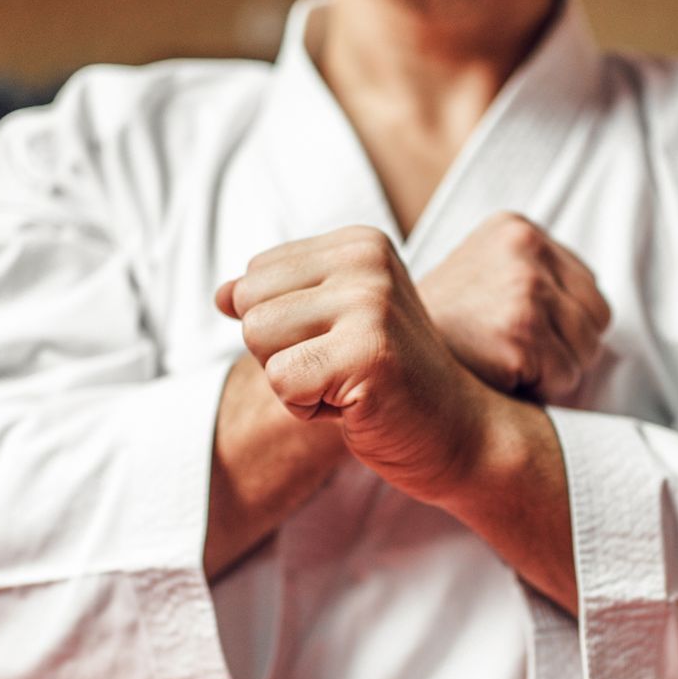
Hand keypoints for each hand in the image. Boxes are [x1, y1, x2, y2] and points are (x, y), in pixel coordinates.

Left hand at [218, 226, 494, 503]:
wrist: (458, 435)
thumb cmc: (389, 384)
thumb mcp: (330, 327)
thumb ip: (277, 301)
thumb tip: (219, 294)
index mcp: (359, 244)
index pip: (255, 275)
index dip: (286, 327)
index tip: (342, 347)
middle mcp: (366, 261)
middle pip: (249, 304)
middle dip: (281, 353)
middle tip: (342, 372)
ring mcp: (370, 303)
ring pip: (256, 338)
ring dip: (293, 382)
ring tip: (347, 386)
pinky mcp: (368, 352)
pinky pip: (280, 381)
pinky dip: (306, 410)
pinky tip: (354, 408)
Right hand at [418, 213, 610, 400]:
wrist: (386, 356)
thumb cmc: (442, 331)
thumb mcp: (484, 274)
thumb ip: (534, 274)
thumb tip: (592, 305)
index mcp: (518, 228)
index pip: (586, 285)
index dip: (560, 323)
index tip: (519, 333)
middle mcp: (526, 247)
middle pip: (596, 314)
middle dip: (565, 344)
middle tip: (515, 353)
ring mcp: (526, 288)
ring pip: (587, 349)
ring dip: (554, 370)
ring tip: (505, 362)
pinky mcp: (521, 333)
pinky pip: (566, 377)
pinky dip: (540, 389)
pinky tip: (500, 377)